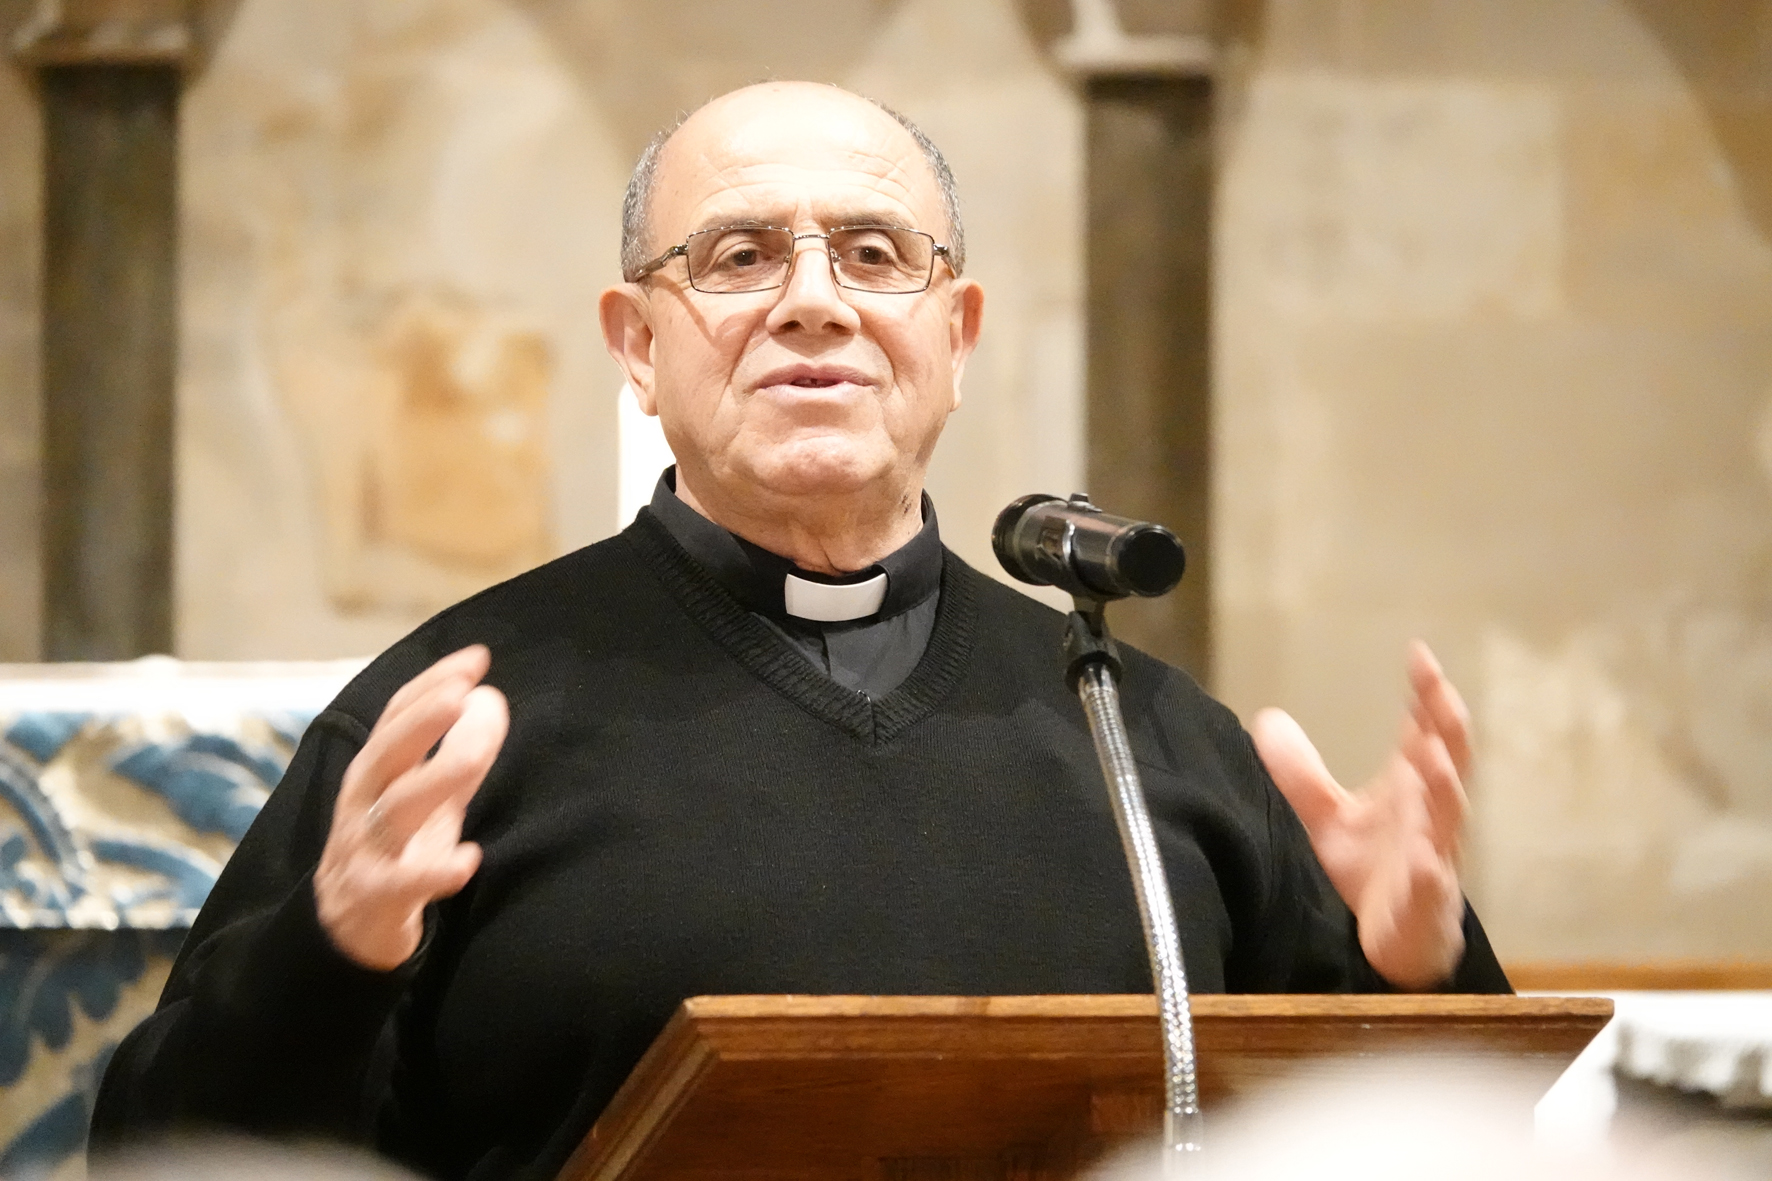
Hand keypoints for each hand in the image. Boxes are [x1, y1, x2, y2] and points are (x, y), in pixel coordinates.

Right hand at [315, 645, 508, 970]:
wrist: (347, 928)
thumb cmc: (394, 846)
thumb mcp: (423, 795)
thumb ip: (457, 751)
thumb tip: (491, 698)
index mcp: (375, 771)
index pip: (397, 717)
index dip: (432, 684)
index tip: (475, 658)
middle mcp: (364, 802)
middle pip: (387, 753)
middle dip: (422, 719)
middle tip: (461, 690)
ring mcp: (367, 848)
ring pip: (396, 810)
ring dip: (436, 779)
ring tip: (475, 755)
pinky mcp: (378, 895)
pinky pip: (404, 883)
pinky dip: (435, 872)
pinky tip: (467, 859)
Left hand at [1250, 642, 1470, 989]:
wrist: (1391, 944)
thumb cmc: (1369, 873)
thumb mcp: (1326, 817)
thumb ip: (1301, 772)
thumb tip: (1266, 719)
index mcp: (1410, 790)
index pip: (1425, 732)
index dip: (1427, 695)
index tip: (1419, 654)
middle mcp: (1428, 816)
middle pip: (1446, 762)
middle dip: (1446, 726)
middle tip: (1438, 689)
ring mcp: (1432, 858)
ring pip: (1447, 818)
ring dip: (1441, 786)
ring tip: (1430, 755)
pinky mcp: (1424, 904)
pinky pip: (1431, 887)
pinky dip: (1430, 874)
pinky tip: (1425, 862)